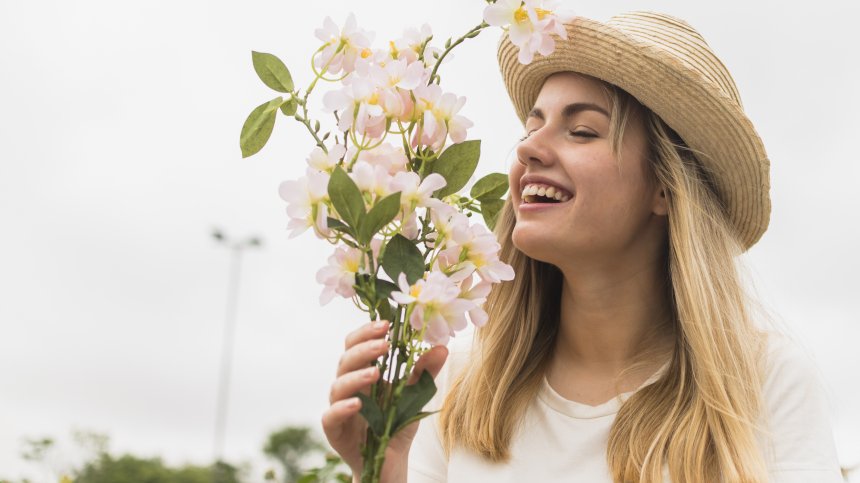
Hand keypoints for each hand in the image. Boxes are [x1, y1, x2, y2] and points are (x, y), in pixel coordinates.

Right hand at [321, 319, 447, 481]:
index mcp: (363, 371)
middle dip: (364, 348)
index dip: (367, 331)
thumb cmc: (397, 423)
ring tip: (376, 373)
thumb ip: (424, 372)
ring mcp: (339, 407)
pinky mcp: (334, 430)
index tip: (387, 324)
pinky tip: (357, 404)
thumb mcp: (415, 395)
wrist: (389, 462)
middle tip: (385, 343)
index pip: (357, 344)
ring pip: (337, 385)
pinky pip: (330, 416)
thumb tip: (442, 347)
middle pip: (346, 359)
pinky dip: (341, 408)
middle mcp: (348, 386)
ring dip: (355, 376)